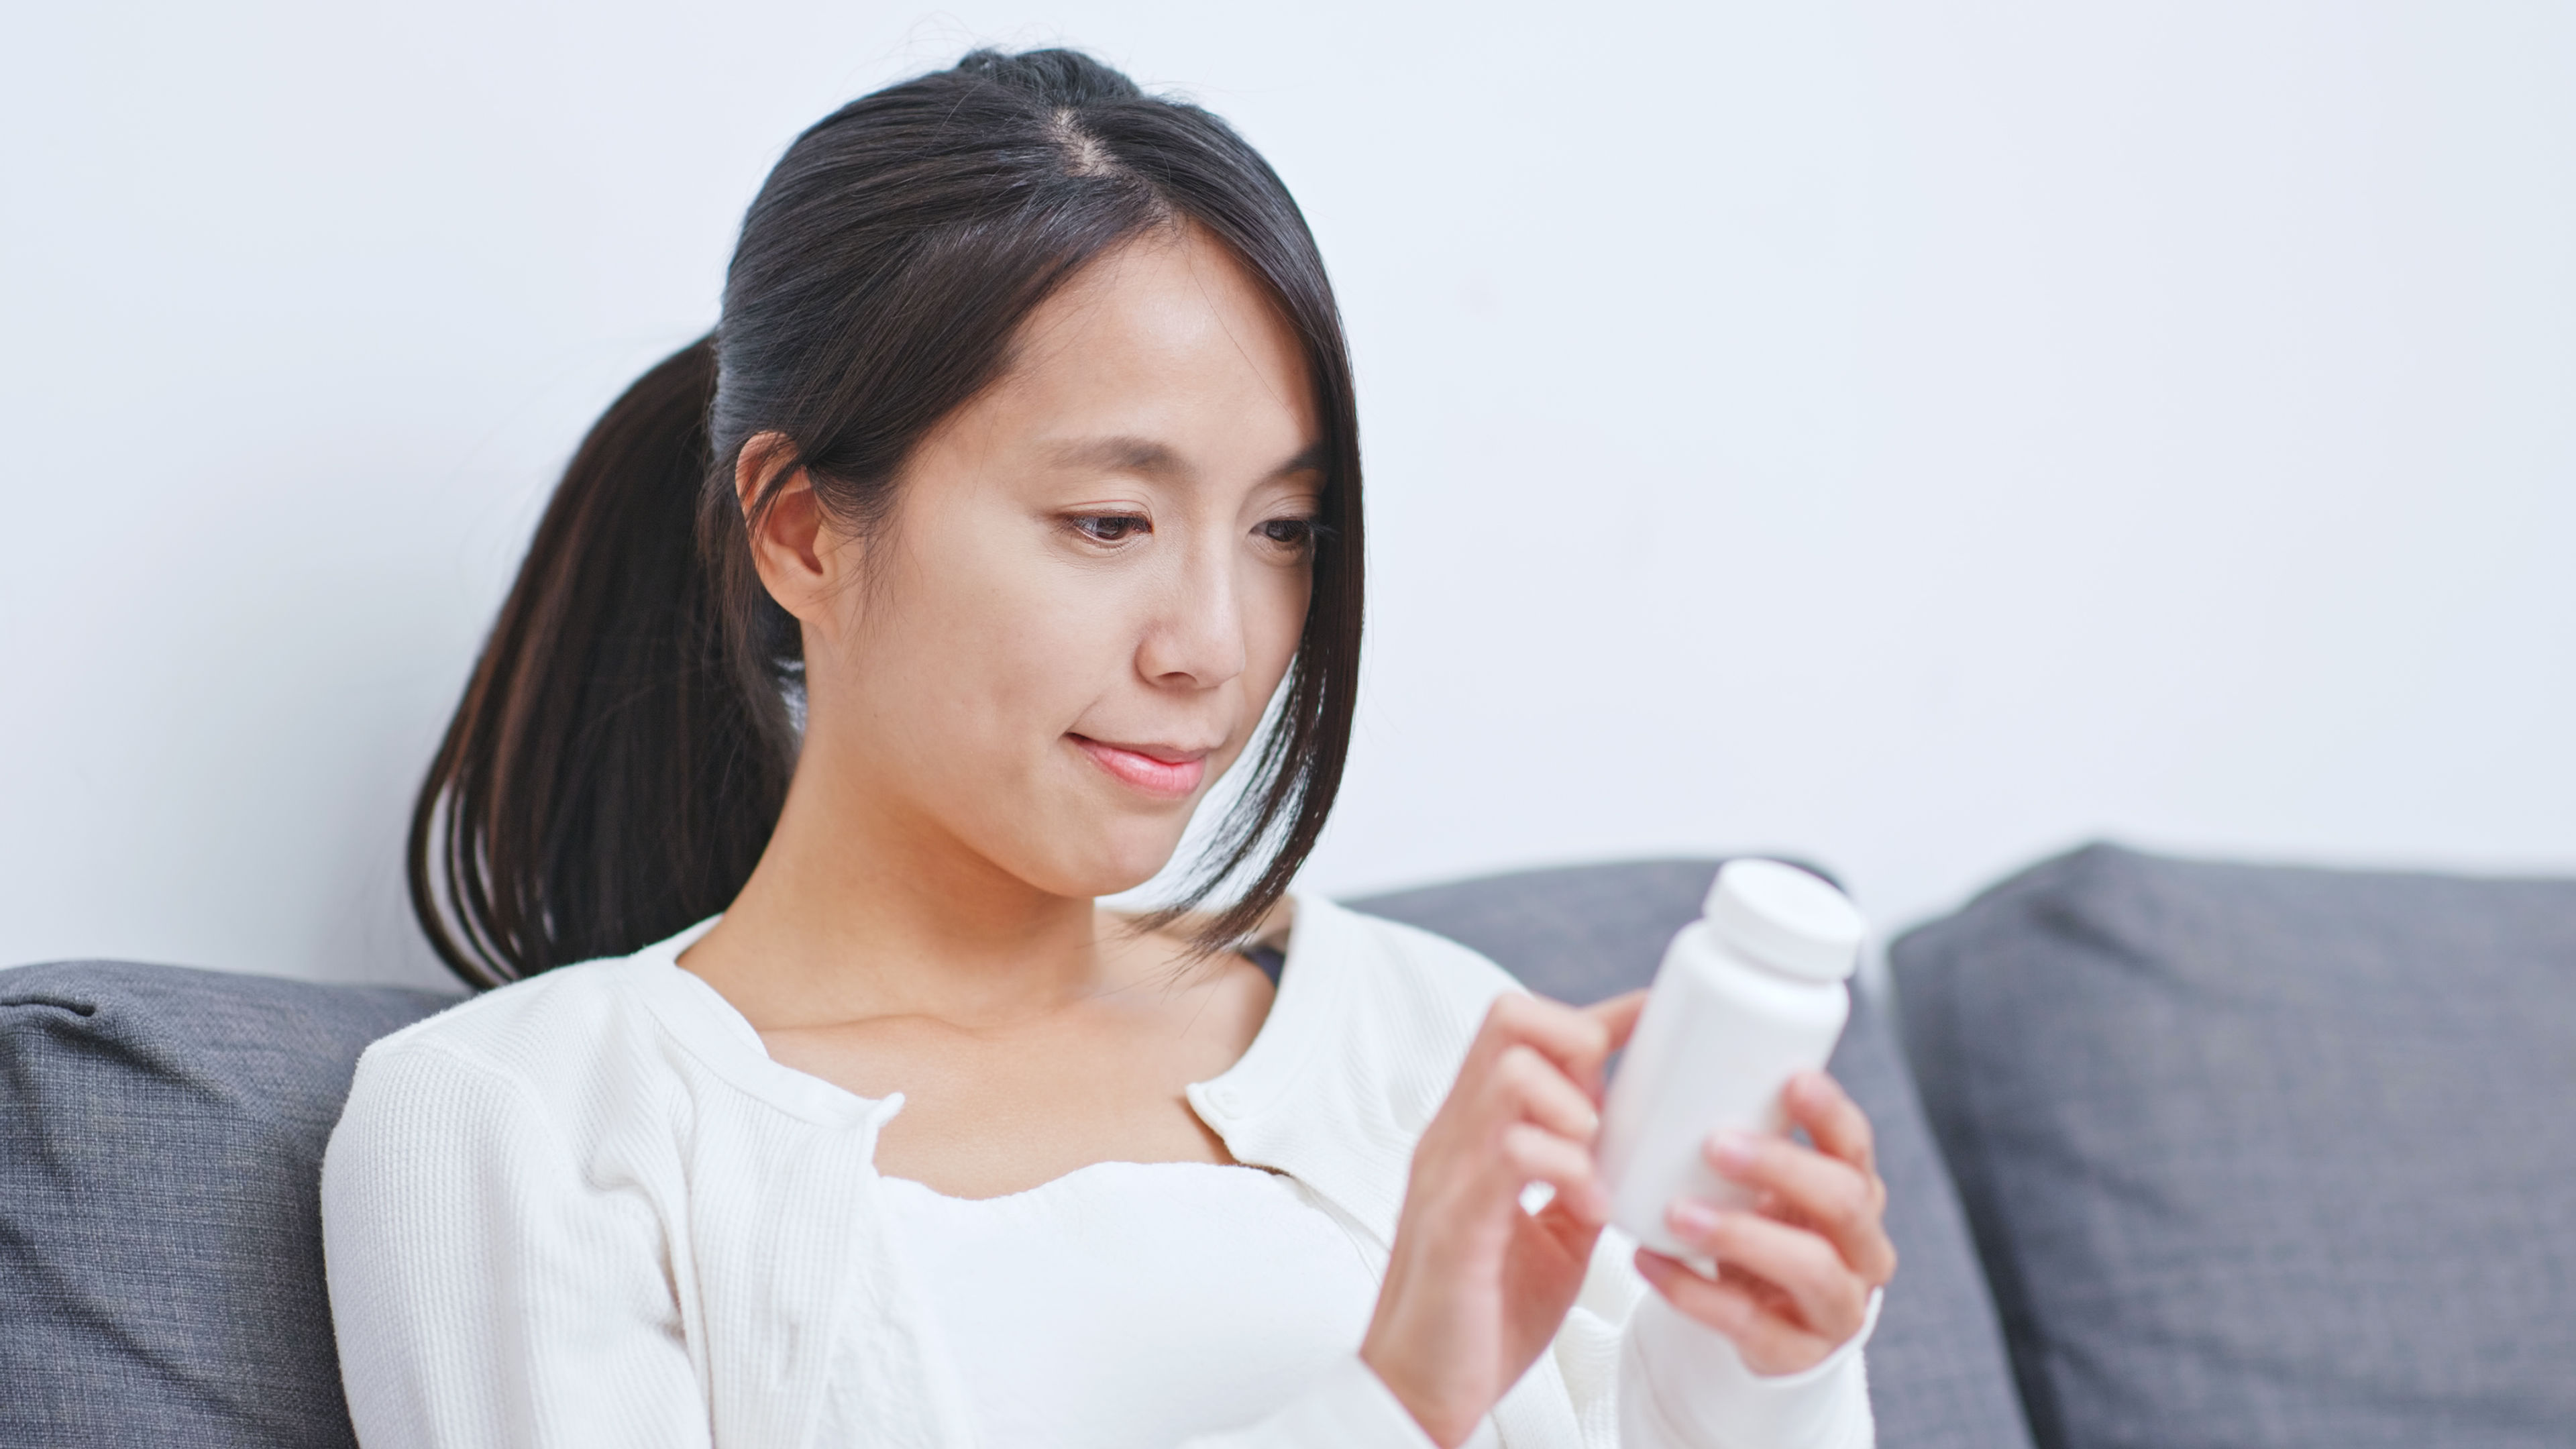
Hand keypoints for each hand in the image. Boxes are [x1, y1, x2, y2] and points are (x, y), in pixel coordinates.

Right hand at [1361, 990, 1644, 1447]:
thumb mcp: (1554, 1238)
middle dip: (1577, 1038)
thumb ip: (1582, 1182)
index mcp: (1475, 1135)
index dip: (1591, 1016)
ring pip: (1511, 1073)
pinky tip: (1588, 1208)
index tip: (1650, 1015)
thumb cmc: (1481, 1317)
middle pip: (1508, 1020)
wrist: (1422, 1393)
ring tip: (1596, 1161)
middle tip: (1606, 1103)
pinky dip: (1567, 1169)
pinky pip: (1512, 1153)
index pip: (1522, 1034)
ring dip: (1573, 1107)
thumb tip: (1631, 1146)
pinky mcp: (1456, 1221)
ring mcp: (1449, 1173)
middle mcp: (1455, 1138)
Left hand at [1635, 1069, 1896, 1375]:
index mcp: (1855, 1194)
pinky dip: (1692, 1291)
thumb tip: (1663, 1045)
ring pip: (1811, 1268)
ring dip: (1741, 1234)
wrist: (1760, 1323)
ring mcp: (1836, 1308)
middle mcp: (1861, 1251)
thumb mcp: (1763, 1185)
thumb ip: (1739, 1132)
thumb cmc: (1756, 1227)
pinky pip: (1748, 1324)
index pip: (1857, 1147)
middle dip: (1784, 1168)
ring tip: (1677, 1212)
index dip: (1831, 1115)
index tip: (1792, 1079)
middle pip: (1845, 1202)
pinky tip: (1646, 1260)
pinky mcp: (1795, 1353)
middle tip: (1716, 1143)